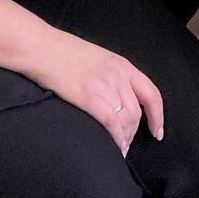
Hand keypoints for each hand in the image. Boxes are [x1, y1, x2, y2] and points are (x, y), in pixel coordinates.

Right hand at [27, 31, 163, 154]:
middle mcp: (118, 75)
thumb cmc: (64, 54)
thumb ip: (111, 76)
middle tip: (125, 146)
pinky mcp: (89, 96)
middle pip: (137, 112)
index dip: (157, 116)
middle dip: (134, 133)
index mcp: (122, 65)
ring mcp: (104, 85)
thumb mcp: (98, 60)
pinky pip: (111, 123)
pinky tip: (113, 147)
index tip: (157, 132)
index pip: (151, 94)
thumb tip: (117, 101)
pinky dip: (115, 139)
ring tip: (117, 150)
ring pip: (126, 120)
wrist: (42, 47)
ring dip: (124, 140)